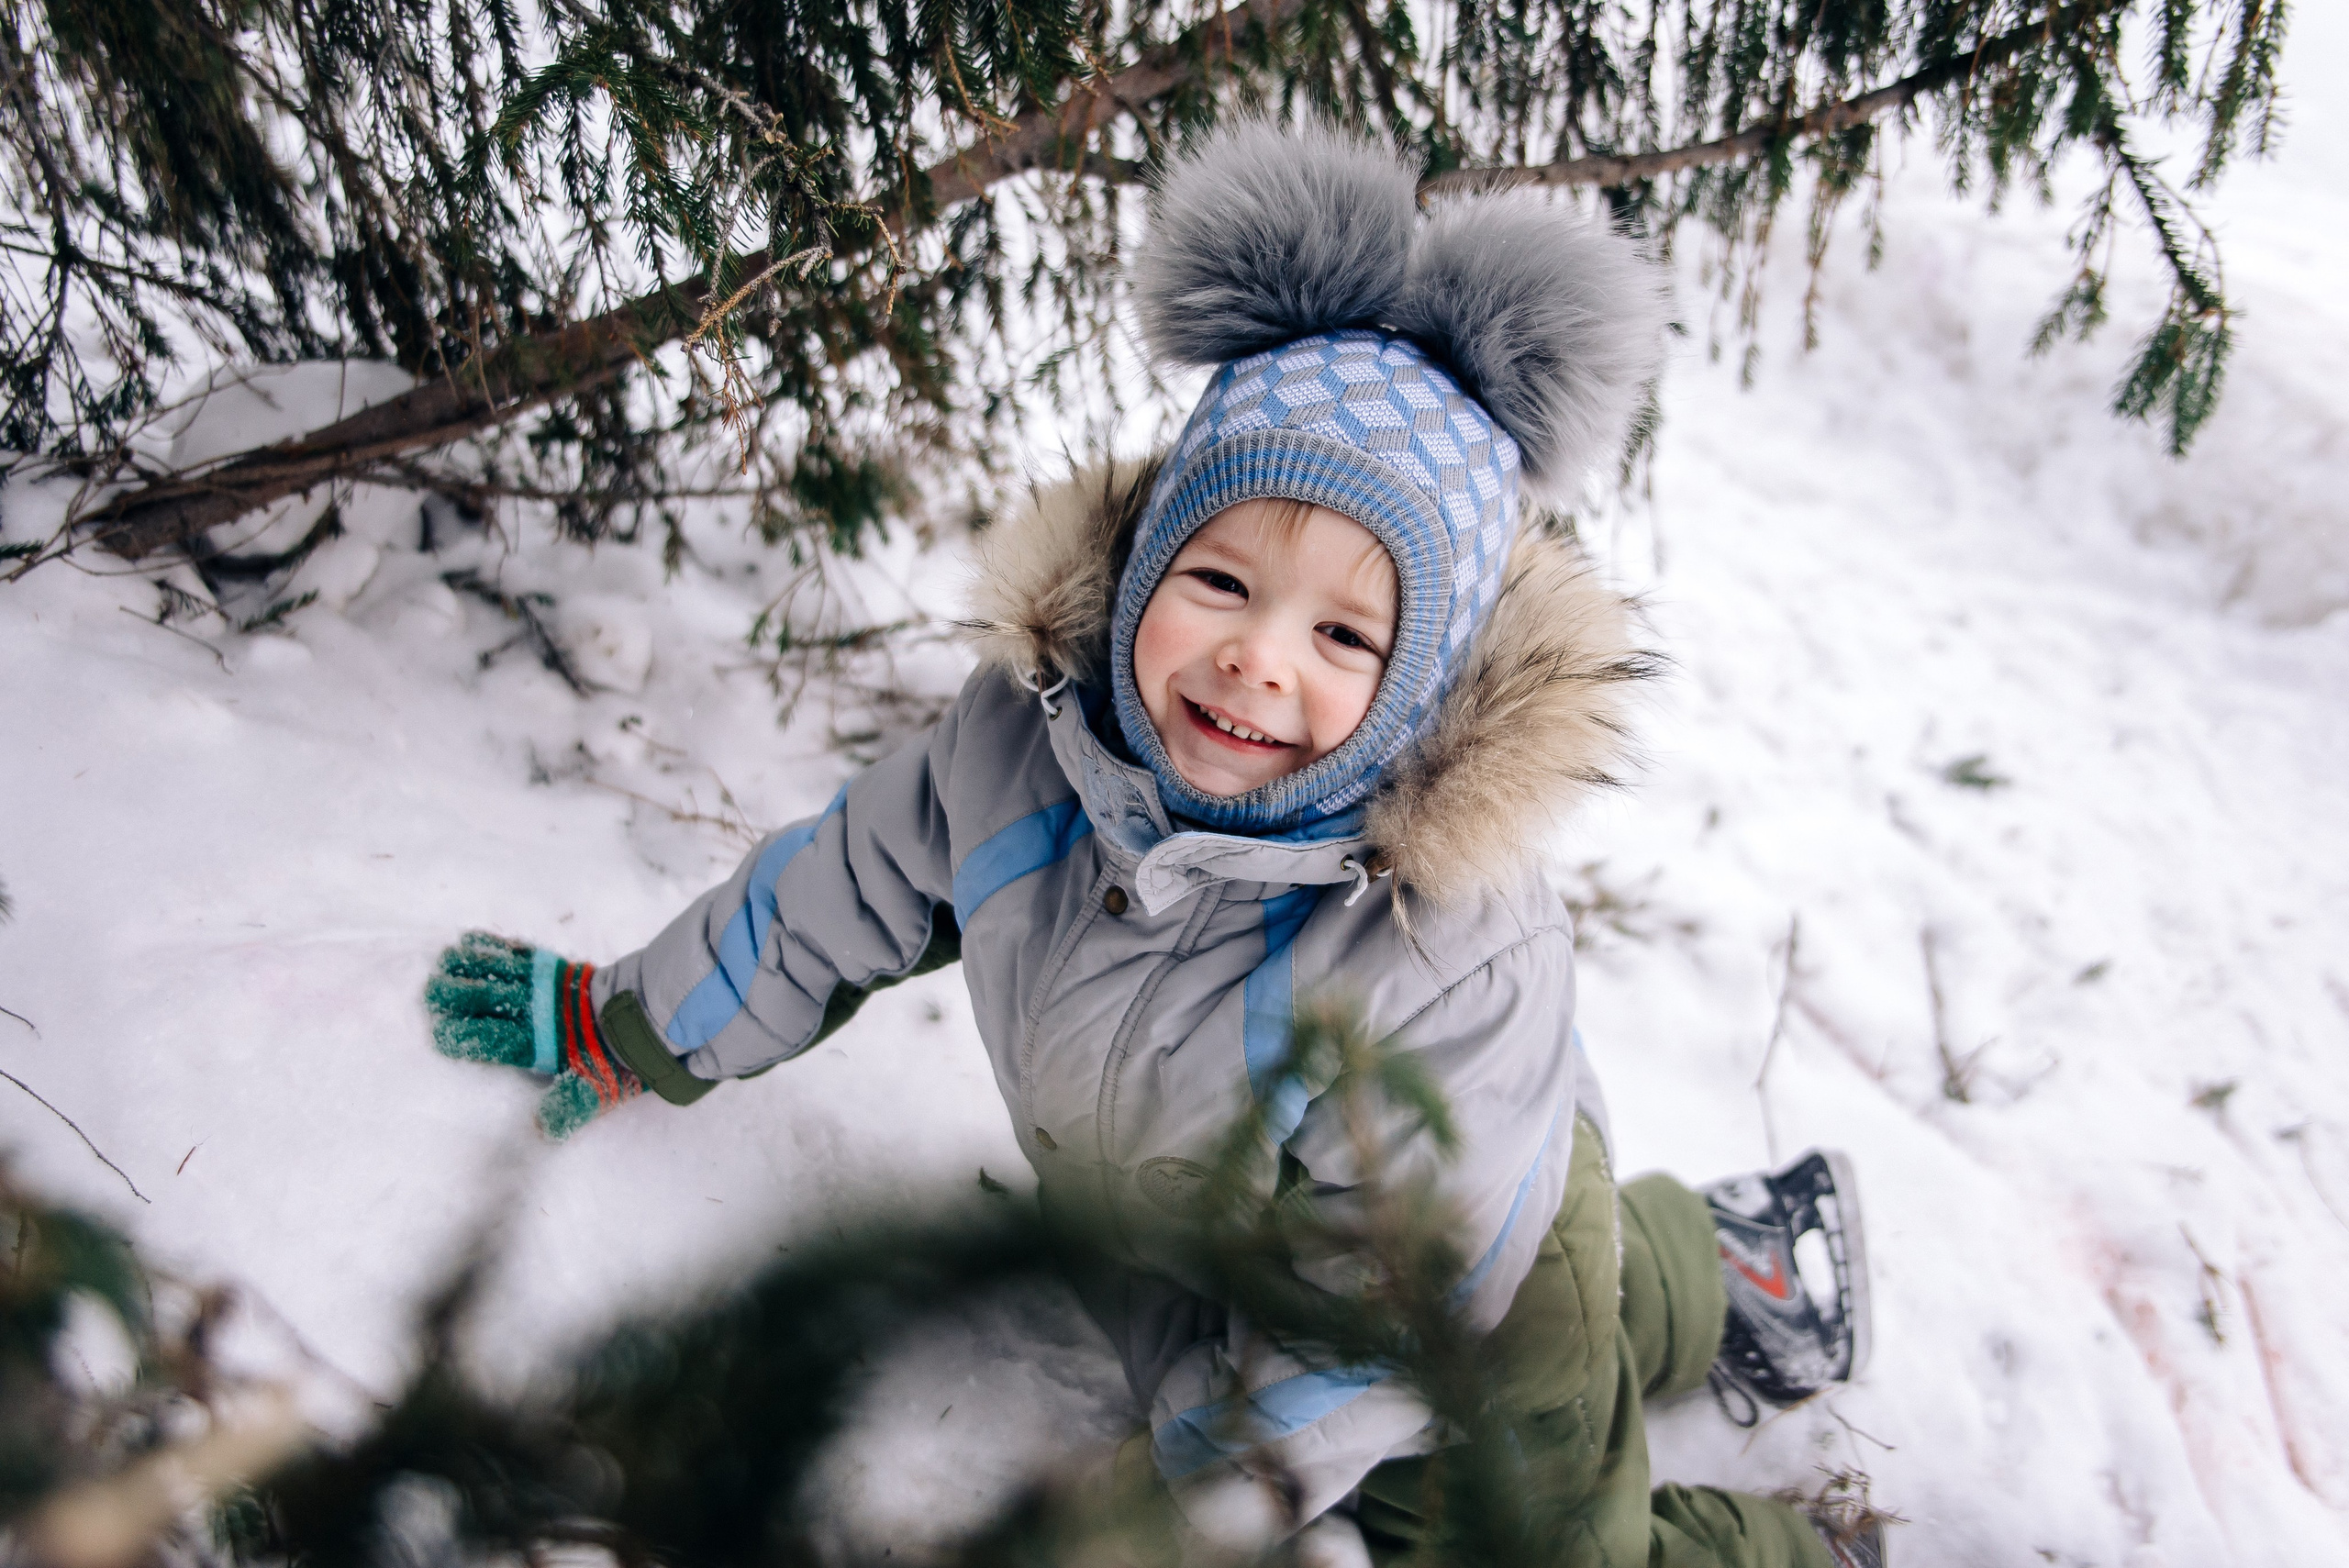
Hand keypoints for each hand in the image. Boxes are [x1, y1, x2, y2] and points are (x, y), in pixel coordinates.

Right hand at [425, 932, 643, 1138]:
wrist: (652, 1014)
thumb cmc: (619, 1059)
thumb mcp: (597, 1091)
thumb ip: (567, 1108)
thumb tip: (542, 1131)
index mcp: (541, 1043)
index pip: (493, 1040)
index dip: (465, 1037)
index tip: (438, 1034)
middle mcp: (538, 1011)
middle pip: (488, 1000)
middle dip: (456, 996)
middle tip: (428, 994)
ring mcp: (546, 985)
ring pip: (498, 971)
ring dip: (469, 966)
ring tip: (440, 962)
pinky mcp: (556, 967)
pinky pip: (519, 953)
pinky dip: (495, 946)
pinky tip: (474, 940)